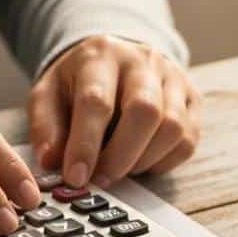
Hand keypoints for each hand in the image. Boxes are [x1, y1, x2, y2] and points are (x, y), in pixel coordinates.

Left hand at [28, 36, 200, 187]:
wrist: (115, 58)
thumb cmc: (79, 82)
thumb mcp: (48, 95)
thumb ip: (45, 128)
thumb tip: (51, 163)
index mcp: (100, 56)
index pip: (97, 101)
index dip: (85, 145)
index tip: (75, 177)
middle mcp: (142, 61)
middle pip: (145, 111)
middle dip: (121, 156)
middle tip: (101, 181)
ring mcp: (173, 79)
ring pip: (173, 128)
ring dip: (143, 161)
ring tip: (119, 169)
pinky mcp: (192, 100)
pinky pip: (187, 141)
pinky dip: (163, 162)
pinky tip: (141, 162)